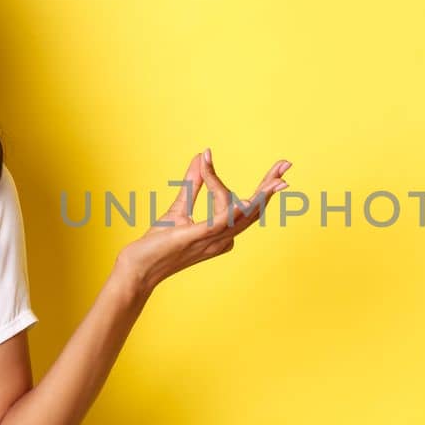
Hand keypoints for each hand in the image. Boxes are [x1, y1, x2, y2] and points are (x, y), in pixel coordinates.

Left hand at [115, 148, 290, 294]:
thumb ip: (192, 184)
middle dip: (271, 187)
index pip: (245, 207)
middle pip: (254, 211)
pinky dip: (233, 210)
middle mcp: (222, 239)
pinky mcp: (195, 237)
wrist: (138, 268)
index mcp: (221, 233)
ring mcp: (211, 240)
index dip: (254, 185)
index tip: (220, 156)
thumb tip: (201, 157)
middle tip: (286, 165)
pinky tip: (245, 200)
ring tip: (276, 180)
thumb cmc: (158, 244)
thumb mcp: (178, 207)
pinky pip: (220, 222)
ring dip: (261, 197)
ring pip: (243, 217)